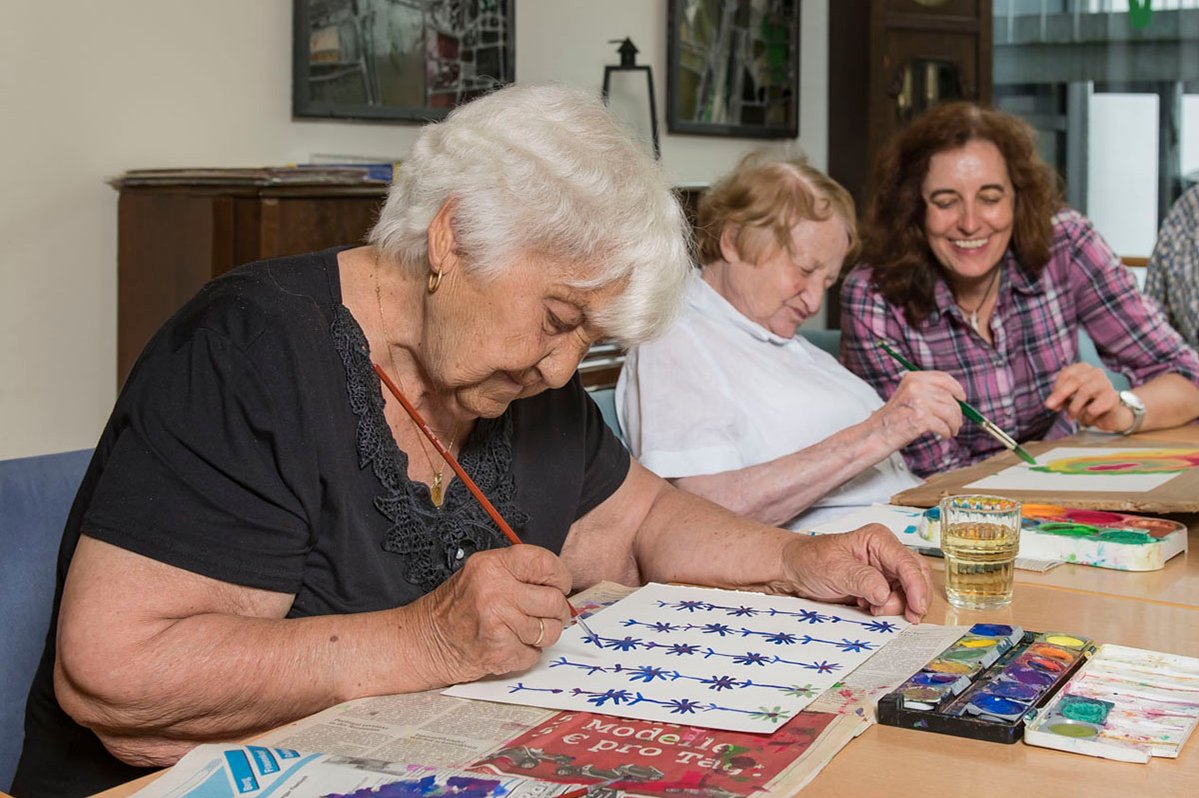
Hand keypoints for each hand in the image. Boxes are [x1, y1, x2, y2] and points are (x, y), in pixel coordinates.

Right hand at [409, 545, 573, 684]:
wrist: (426, 640)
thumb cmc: (458, 607)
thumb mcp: (483, 574)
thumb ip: (519, 573)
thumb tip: (560, 584)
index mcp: (492, 565)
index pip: (545, 563)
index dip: (560, 576)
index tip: (559, 585)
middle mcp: (495, 591)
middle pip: (554, 601)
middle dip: (555, 612)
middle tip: (543, 614)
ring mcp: (496, 622)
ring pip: (549, 631)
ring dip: (540, 635)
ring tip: (520, 631)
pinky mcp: (498, 651)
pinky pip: (534, 654)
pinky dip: (525, 654)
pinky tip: (507, 645)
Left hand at [780, 525, 930, 623]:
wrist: (793, 571)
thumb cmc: (810, 561)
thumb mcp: (834, 569)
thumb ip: (862, 580)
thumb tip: (885, 594)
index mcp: (878, 539)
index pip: (908, 563)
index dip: (916, 587)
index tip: (916, 608)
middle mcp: (886, 554)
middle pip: (916, 577)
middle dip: (911, 599)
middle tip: (902, 616)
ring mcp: (884, 571)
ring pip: (908, 592)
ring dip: (898, 606)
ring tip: (873, 610)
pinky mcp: (878, 587)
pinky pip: (896, 600)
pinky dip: (889, 609)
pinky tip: (869, 609)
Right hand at [874, 371, 965, 447]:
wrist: (876, 435)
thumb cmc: (892, 420)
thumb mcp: (908, 397)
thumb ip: (928, 393)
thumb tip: (955, 399)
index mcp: (913, 378)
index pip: (943, 378)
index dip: (956, 388)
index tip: (962, 398)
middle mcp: (916, 387)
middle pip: (950, 397)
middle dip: (957, 413)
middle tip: (956, 423)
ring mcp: (918, 402)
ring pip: (950, 412)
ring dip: (954, 424)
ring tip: (951, 430)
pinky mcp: (921, 418)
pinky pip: (944, 425)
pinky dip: (946, 432)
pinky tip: (944, 435)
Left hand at [1045, 362, 1128, 430]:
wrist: (1108, 416)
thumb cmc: (1086, 403)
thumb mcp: (1069, 398)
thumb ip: (1058, 399)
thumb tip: (1049, 404)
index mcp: (1084, 368)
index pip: (1066, 373)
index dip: (1056, 388)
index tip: (1050, 403)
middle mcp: (1096, 372)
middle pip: (1075, 380)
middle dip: (1061, 394)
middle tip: (1052, 407)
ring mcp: (1106, 383)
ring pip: (1084, 392)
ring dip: (1074, 408)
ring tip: (1072, 416)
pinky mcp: (1113, 397)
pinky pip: (1094, 408)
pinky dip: (1087, 416)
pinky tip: (1089, 418)